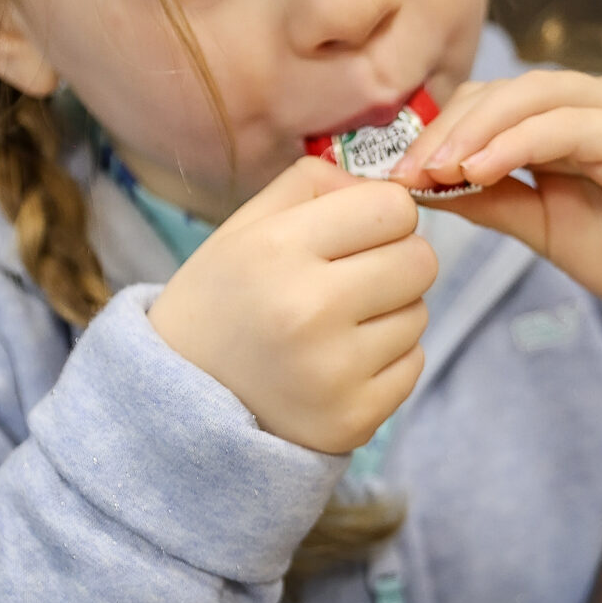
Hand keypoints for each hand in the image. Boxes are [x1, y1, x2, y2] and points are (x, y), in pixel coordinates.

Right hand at [147, 157, 437, 453]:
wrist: (179, 405)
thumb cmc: (222, 302)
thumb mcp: (244, 227)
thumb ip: (314, 183)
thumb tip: (389, 186)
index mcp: (277, 248)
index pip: (394, 207)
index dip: (383, 215)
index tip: (358, 233)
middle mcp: (308, 309)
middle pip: (422, 260)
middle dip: (396, 262)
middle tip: (353, 280)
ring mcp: (333, 371)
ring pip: (420, 313)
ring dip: (390, 314)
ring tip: (335, 327)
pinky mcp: (354, 418)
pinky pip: (413, 364)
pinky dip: (387, 361)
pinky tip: (339, 364)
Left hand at [392, 72, 601, 321]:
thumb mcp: (542, 225)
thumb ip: (489, 199)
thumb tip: (420, 185)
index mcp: (565, 118)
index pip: (486, 102)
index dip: (435, 130)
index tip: (391, 173)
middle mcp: (591, 103)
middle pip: (500, 90)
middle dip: (443, 128)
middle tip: (401, 171)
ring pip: (531, 95)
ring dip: (473, 129)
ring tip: (434, 170)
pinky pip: (568, 125)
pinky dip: (515, 142)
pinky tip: (477, 171)